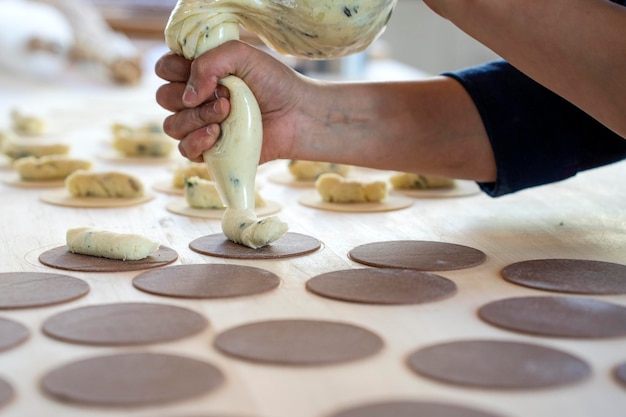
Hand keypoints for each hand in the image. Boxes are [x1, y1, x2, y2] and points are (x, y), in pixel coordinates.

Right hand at [155, 40, 306, 162]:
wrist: (297, 115)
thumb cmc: (273, 83)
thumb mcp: (242, 56)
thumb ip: (209, 62)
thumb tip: (188, 94)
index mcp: (199, 73)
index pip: (164, 69)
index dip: (175, 70)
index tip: (204, 73)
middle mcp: (195, 99)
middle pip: (164, 98)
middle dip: (189, 97)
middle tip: (224, 98)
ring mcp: (200, 125)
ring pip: (172, 125)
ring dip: (196, 119)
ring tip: (226, 114)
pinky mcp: (209, 151)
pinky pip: (185, 150)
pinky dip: (197, 142)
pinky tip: (217, 134)